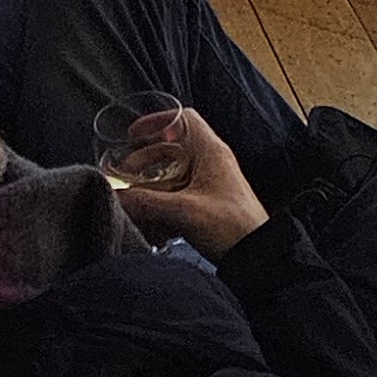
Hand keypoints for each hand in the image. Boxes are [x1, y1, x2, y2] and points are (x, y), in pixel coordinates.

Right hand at [109, 110, 267, 254]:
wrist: (258, 257)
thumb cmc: (232, 227)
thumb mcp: (183, 212)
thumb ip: (147, 203)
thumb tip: (117, 197)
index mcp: (210, 152)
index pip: (183, 119)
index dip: (157, 121)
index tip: (134, 134)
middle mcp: (211, 163)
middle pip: (171, 149)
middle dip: (145, 162)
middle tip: (125, 176)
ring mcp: (210, 184)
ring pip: (173, 176)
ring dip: (152, 190)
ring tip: (135, 205)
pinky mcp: (208, 206)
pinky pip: (179, 198)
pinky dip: (163, 208)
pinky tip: (153, 229)